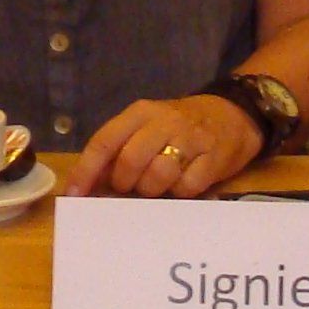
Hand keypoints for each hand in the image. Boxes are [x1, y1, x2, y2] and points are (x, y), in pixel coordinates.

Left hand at [64, 93, 263, 197]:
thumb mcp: (146, 127)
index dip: (86, 171)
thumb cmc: (180, 127)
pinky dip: (180, 192)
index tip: (75, 196)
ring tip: (158, 186)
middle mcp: (164, 121)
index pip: (105, 141)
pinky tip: (183, 184)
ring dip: (152, 190)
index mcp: (140, 113)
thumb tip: (86, 185)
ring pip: (158, 176)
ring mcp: (191, 139)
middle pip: (130, 161)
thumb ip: (119, 150)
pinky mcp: (214, 157)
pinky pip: (187, 186)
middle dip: (125, 183)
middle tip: (131, 187)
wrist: (234, 114)